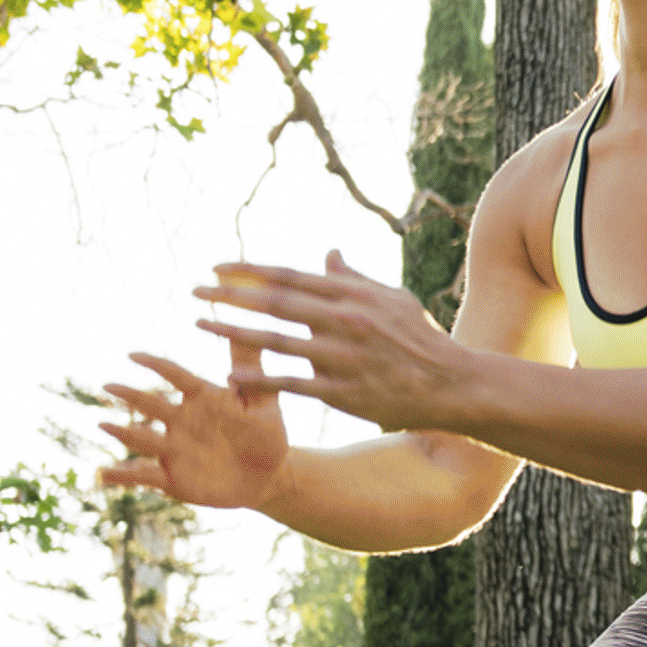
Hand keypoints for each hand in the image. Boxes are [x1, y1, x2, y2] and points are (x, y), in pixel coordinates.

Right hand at [96, 348, 290, 510]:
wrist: (267, 477)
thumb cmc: (267, 435)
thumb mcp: (265, 403)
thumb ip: (252, 368)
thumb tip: (243, 328)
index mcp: (202, 398)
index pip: (175, 376)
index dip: (155, 365)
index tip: (133, 355)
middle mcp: (181, 421)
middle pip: (150, 404)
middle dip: (129, 395)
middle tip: (107, 386)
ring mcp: (174, 448)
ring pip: (142, 438)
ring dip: (122, 431)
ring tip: (103, 425)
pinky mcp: (172, 477)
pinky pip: (144, 476)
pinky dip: (123, 475)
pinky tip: (103, 474)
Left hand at [194, 251, 454, 427]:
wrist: (451, 385)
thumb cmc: (421, 338)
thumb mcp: (394, 298)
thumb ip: (354, 278)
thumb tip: (327, 253)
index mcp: (353, 295)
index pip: (289, 277)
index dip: (249, 271)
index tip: (217, 268)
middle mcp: (345, 321)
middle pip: (274, 303)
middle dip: (229, 295)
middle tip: (195, 290)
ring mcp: (342, 358)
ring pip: (275, 342)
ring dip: (232, 333)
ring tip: (200, 325)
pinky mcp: (342, 393)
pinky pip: (292, 384)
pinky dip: (260, 381)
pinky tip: (231, 378)